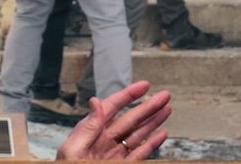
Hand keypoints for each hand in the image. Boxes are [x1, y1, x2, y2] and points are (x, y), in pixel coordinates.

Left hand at [56, 81, 171, 160]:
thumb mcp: (73, 151)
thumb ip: (87, 127)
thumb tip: (96, 101)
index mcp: (91, 133)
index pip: (112, 109)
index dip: (128, 96)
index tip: (145, 85)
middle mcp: (105, 142)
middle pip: (130, 120)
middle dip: (148, 107)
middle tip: (165, 95)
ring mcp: (115, 155)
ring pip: (138, 135)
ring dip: (153, 122)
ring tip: (167, 109)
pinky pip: (139, 154)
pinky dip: (152, 144)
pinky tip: (162, 134)